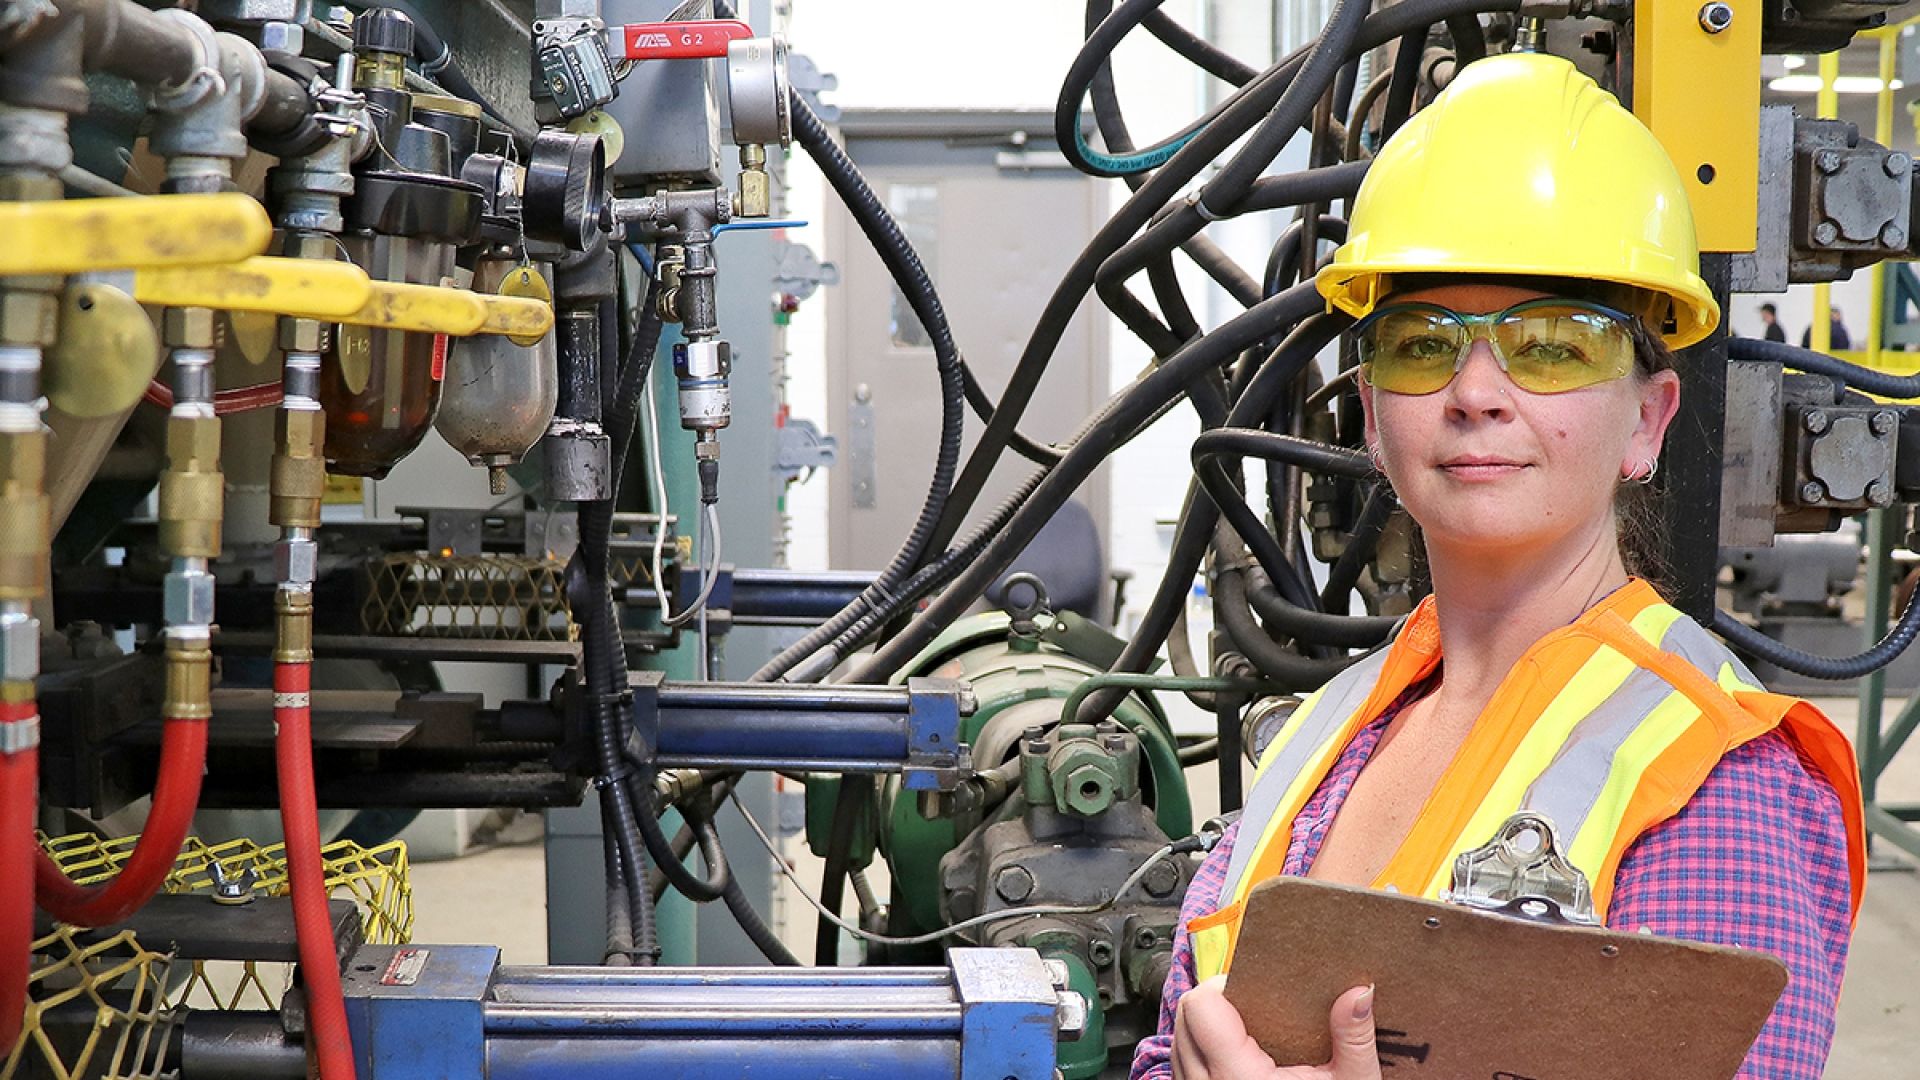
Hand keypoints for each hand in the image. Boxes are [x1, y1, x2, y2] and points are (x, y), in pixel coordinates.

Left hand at [1172, 977, 1379, 1079]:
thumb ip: (1353, 1039)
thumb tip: (1360, 992)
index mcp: (1239, 1077)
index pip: (1201, 1006)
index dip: (1224, 987)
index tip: (1257, 991)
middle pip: (1185, 1016)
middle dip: (1217, 1003)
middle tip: (1257, 1009)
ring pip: (1179, 1041)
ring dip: (1207, 1028)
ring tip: (1249, 1034)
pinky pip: (1183, 1067)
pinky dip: (1202, 1054)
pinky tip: (1238, 1059)